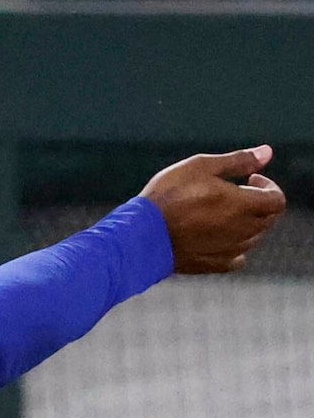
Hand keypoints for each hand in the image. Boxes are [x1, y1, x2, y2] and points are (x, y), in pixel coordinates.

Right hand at [143, 147, 285, 273]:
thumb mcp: (200, 167)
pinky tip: (217, 238)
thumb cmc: (168, 196)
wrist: (141, 234)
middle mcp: (243, 229)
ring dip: (245, 223)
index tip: (250, 179)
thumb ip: (237, 161)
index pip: (277, 199)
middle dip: (259, 203)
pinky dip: (234, 247)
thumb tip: (267, 152)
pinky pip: (237, 258)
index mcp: (243, 204)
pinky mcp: (215, 264)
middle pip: (268, 218)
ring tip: (219, 213)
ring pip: (253, 236)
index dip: (269, 186)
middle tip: (235, 194)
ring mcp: (230, 249)